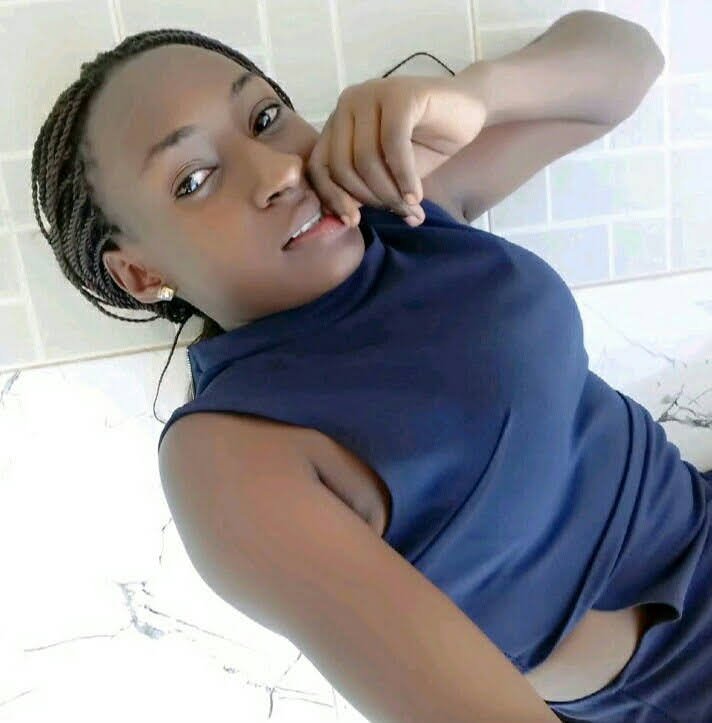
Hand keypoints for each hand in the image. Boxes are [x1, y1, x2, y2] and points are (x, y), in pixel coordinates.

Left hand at [306, 75, 487, 227]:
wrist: (468, 112)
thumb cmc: (425, 145)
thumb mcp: (388, 175)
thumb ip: (363, 190)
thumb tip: (345, 222)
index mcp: (338, 122)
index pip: (319, 166)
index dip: (333, 198)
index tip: (354, 222)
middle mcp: (348, 104)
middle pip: (342, 166)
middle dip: (370, 199)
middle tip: (397, 212)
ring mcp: (372, 94)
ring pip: (365, 159)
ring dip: (389, 192)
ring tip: (410, 206)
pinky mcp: (400, 95)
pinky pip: (393, 145)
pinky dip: (404, 177)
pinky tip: (417, 194)